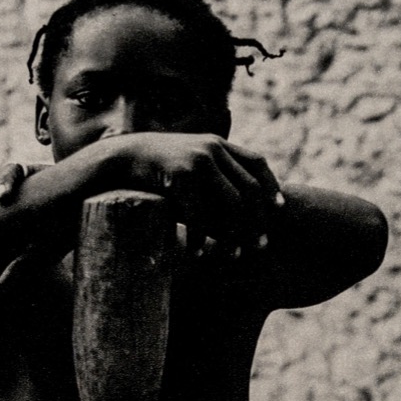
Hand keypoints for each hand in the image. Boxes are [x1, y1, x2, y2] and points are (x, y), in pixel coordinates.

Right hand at [114, 133, 284, 258]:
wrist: (121, 159)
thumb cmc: (158, 171)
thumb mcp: (190, 167)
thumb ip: (214, 180)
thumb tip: (238, 212)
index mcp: (219, 144)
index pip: (258, 163)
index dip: (272, 187)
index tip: (279, 210)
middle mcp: (213, 148)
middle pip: (249, 189)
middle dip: (257, 221)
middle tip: (260, 246)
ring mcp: (196, 160)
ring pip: (231, 205)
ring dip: (234, 235)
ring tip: (232, 256)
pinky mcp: (179, 176)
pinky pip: (199, 215)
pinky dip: (198, 239)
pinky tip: (195, 254)